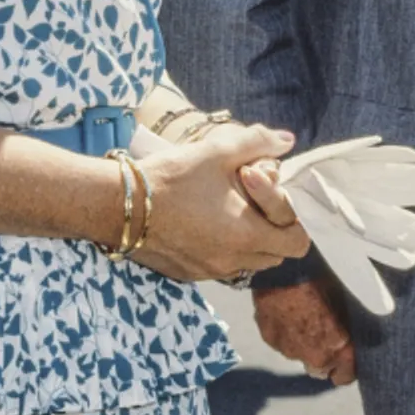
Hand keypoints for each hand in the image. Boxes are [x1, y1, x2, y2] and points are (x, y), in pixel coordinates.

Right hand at [132, 124, 309, 282]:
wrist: (116, 204)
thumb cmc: (171, 177)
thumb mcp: (218, 151)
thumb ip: (259, 143)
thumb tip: (287, 140)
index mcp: (247, 235)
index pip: (297, 243)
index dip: (292, 218)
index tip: (270, 197)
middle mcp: (231, 261)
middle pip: (275, 254)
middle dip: (272, 230)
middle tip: (251, 202)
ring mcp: (207, 271)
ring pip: (248, 262)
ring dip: (248, 241)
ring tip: (229, 211)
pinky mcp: (186, 274)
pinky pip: (220, 267)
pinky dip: (223, 250)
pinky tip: (205, 223)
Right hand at [256, 278, 355, 385]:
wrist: (285, 274)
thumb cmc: (323, 284)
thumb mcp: (345, 305)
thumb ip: (347, 329)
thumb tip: (351, 336)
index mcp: (337, 349)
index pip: (345, 377)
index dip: (348, 368)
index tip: (350, 357)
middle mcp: (312, 357)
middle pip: (321, 371)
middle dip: (326, 361)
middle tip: (328, 341)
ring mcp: (288, 351)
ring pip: (300, 357)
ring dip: (305, 347)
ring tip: (306, 323)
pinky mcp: (269, 341)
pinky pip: (282, 344)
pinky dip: (287, 336)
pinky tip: (288, 317)